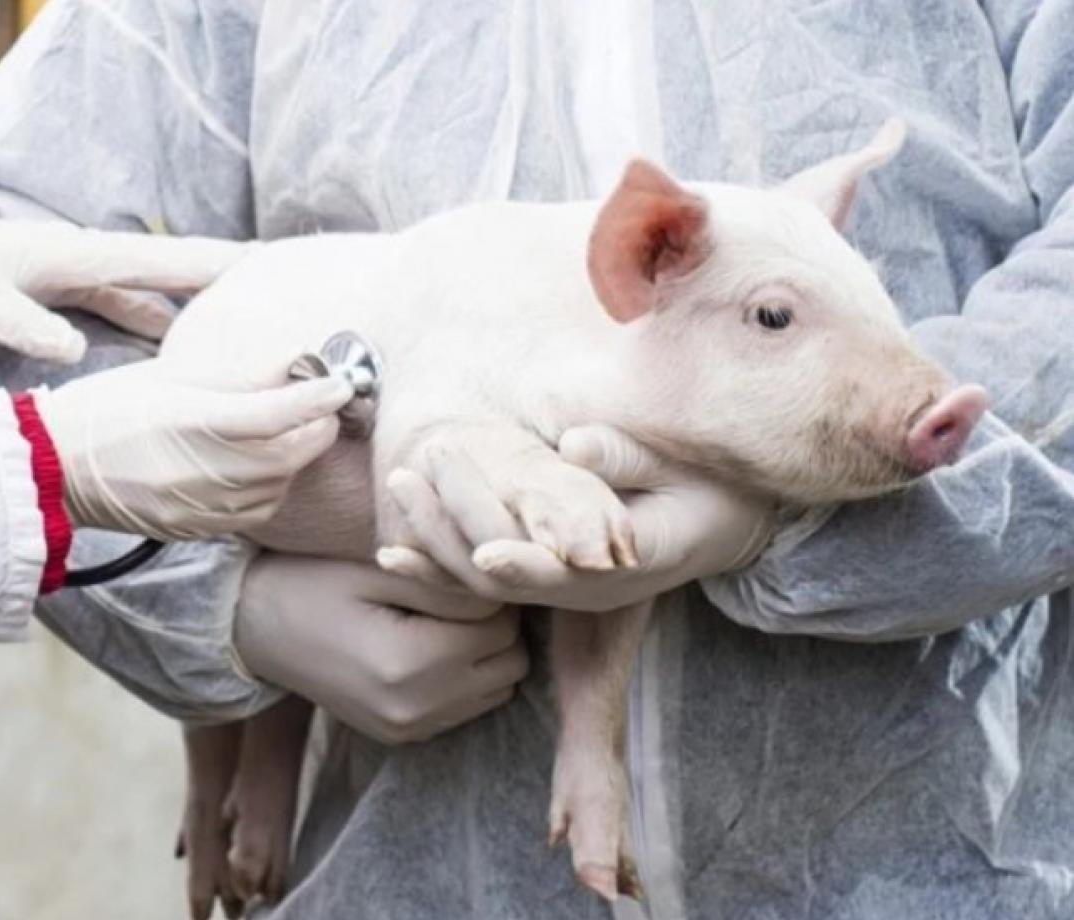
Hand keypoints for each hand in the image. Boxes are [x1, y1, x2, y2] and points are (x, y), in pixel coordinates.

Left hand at [0, 202, 249, 361]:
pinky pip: (134, 313)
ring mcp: (86, 278)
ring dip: (201, 318)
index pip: (166, 260)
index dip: (221, 266)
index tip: (273, 273)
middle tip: (284, 310)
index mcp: (82, 255)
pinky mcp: (74, 296)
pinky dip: (164, 332)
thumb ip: (30, 328)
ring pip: (159, 299)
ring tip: (250, 343)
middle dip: (229, 290)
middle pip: (176, 277)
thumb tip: (78, 353)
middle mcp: (94, 262)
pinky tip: (185, 357)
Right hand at [34, 359, 352, 539]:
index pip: (284, 412)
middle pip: (295, 453)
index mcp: (199, 422)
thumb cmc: (105, 410)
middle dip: (317, 427)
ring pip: (282, 485)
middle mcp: (211, 471)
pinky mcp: (201, 528)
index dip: (321, 397)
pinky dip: (272, 487)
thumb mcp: (166, 376)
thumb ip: (229, 376)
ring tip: (292, 432)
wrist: (54, 469)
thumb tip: (285, 366)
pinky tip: (261, 467)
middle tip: (322, 405)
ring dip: (297, 458)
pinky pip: (259, 510)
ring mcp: (207, 506)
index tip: (342, 384)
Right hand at [233, 555, 526, 743]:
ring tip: (443, 620)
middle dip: (497, 624)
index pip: (500, 623)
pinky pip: (469, 709)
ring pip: (499, 689)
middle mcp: (416, 708)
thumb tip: (503, 591)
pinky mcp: (404, 737)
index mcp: (410, 663)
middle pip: (511, 661)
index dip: (490, 589)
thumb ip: (444, 584)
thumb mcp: (377, 569)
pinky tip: (429, 647)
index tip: (461, 568)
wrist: (253, 629)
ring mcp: (410, 730)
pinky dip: (465, 679)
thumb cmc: (311, 583)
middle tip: (457, 592)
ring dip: (486, 654)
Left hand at [377, 426, 774, 611]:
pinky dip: (437, 565)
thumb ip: (626, 458)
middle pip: (508, 579)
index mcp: (626, 565)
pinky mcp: (542, 577)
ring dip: (435, 540)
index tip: (485, 552)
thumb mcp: (681, 465)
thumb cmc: (706, 486)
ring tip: (397, 485)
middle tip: (414, 472)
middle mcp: (584, 587)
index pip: (567, 575)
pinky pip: (481, 582)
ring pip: (484, 585)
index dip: (525, 566)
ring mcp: (559, 588)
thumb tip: (573, 447)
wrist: (720, 521)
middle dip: (454, 530)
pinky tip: (392, 548)